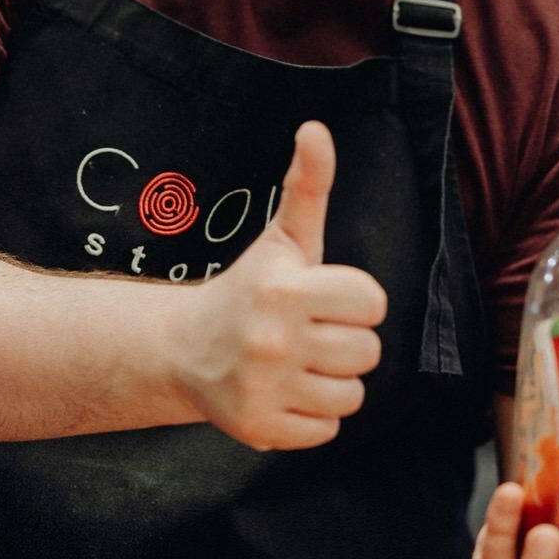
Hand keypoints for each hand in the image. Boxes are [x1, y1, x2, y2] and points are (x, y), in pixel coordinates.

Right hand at [181, 120, 387, 450]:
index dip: (354, 301)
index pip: (373, 302)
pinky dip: (312, 416)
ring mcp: (264, 387)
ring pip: (352, 395)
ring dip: (332, 381)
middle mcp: (273, 339)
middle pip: (368, 352)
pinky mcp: (259, 428)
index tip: (323, 300)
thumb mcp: (283, 238)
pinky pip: (327, 430)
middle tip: (309, 334)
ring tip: (299, 364)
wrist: (186, 349)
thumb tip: (316, 128)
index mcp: (285, 289)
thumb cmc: (252, 289)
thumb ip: (308, 184)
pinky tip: (285, 392)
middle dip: (345, 343)